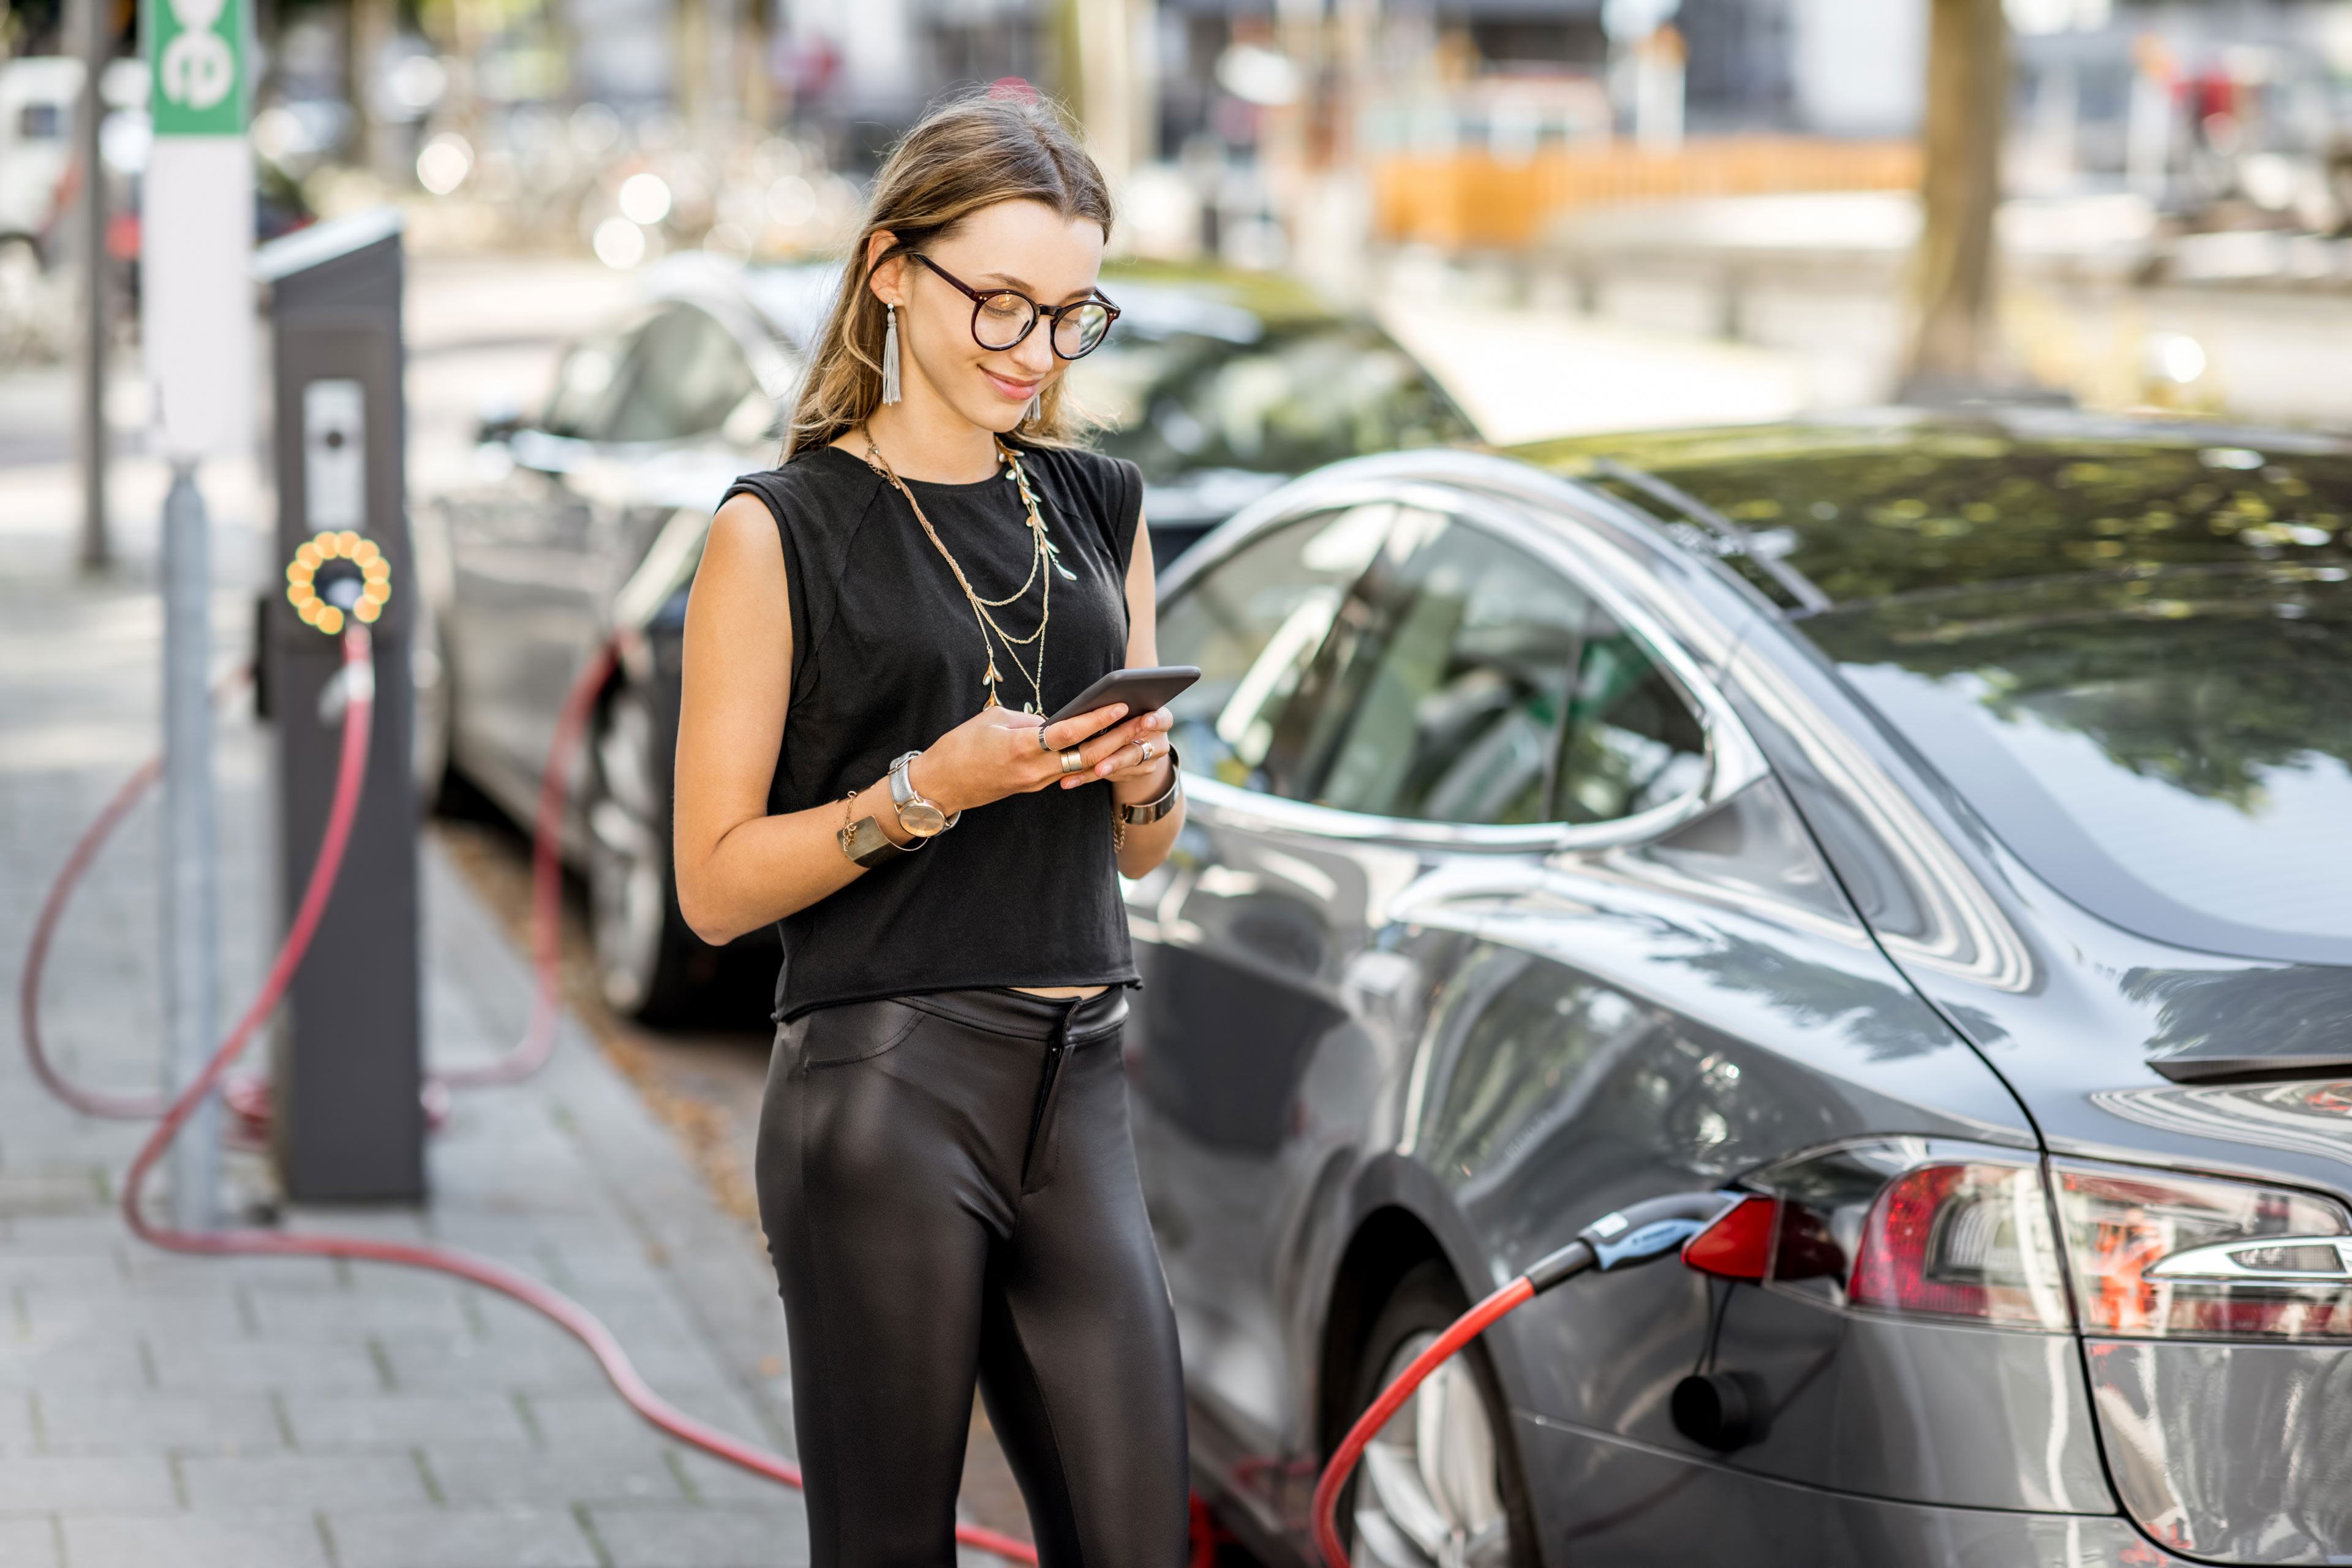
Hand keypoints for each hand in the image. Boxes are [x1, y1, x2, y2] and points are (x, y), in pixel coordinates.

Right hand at [911, 702, 1167, 815]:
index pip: (1067, 734)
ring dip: (1112, 751)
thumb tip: (1054, 720)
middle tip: (1146, 721)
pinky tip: (1109, 747)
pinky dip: (1091, 760)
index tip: (1120, 705)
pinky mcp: (1034, 787)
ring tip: (1137, 734)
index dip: (1096, 720)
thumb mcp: (991, 721)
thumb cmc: (958, 748)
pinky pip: (1069, 772)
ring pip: (1082, 767)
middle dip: (1119, 738)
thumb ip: (1027, 719)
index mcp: (1021, 750)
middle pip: (1087, 755)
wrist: (939, 786)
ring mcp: (1036, 783)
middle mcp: (1034, 771)